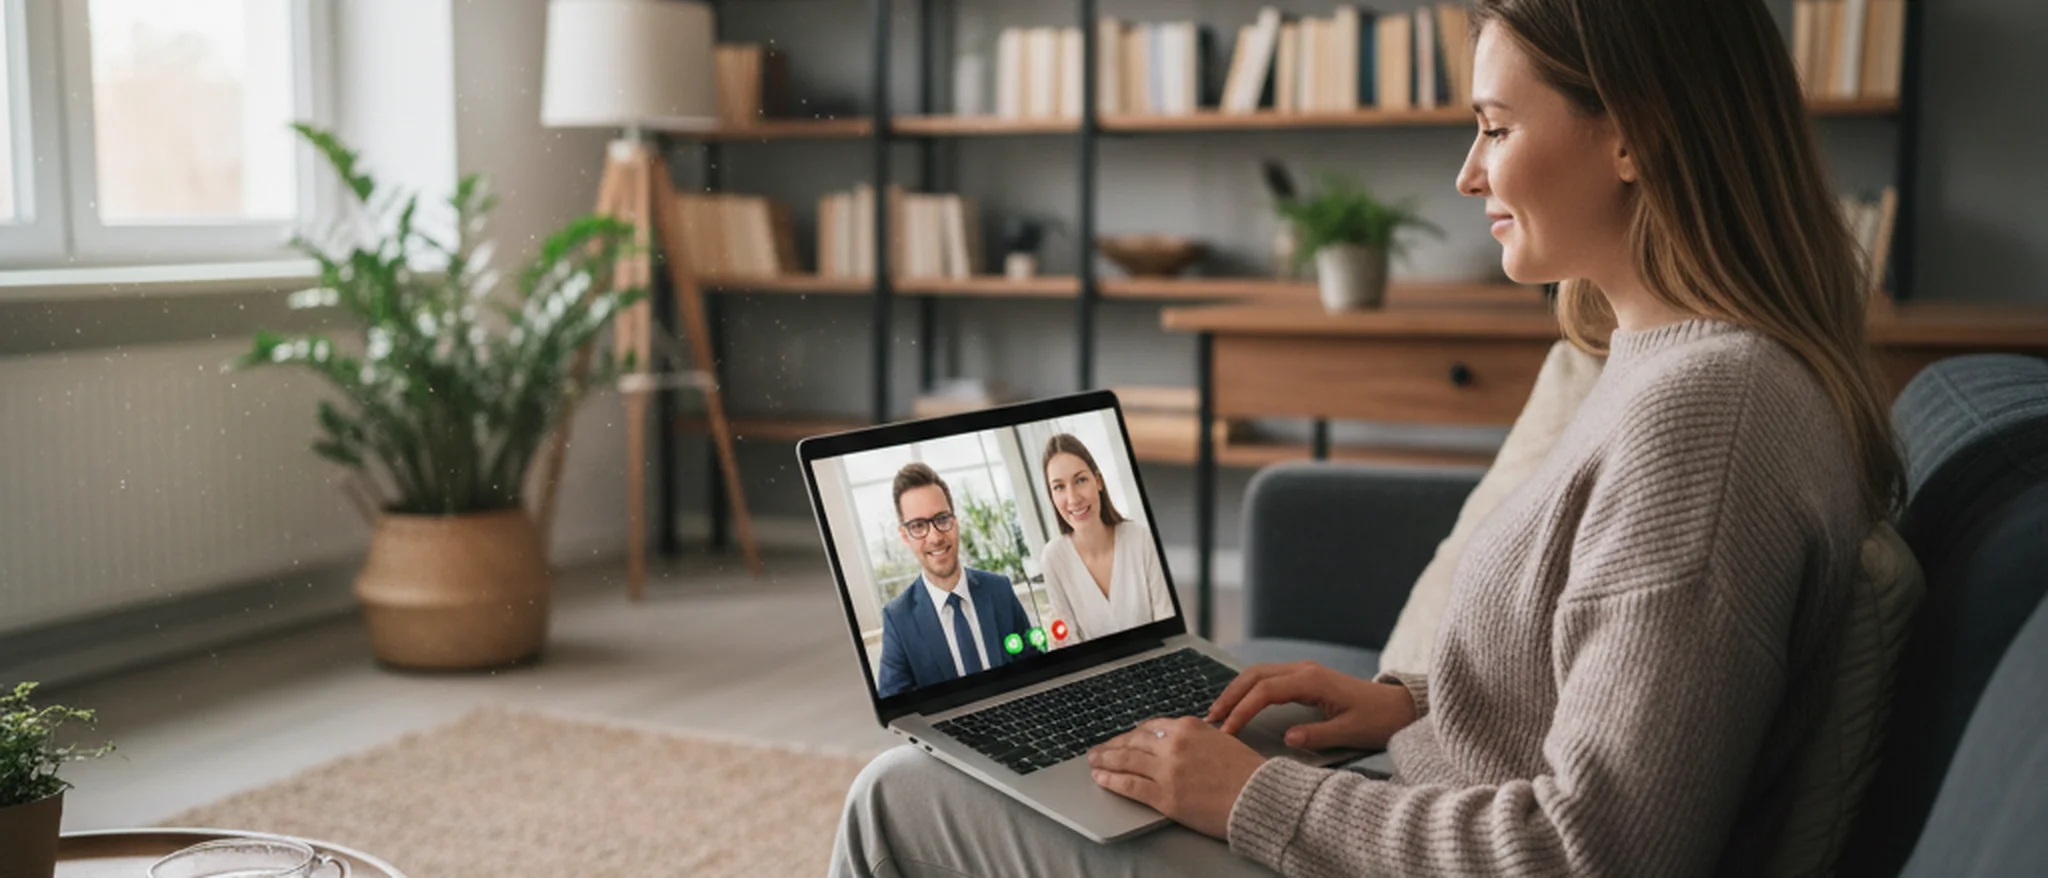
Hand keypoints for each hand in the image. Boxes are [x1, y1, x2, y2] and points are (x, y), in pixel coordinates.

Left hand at [1087, 716, 1266, 838]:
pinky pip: (1129, 785)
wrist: (1259, 797)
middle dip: (1113, 746)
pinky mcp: (1165, 796)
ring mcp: (1167, 771)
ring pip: (1126, 761)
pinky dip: (1111, 781)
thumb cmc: (1248, 773)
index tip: (1124, 739)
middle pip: (1133, 741)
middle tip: (1099, 750)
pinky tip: (1102, 779)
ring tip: (1093, 762)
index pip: (1150, 727)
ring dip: (1105, 761)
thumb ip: (1195, 738)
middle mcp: (1174, 745)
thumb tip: (1175, 743)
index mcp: (1189, 727)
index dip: (1132, 734)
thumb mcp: (1221, 740)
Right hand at [1207, 661, 1416, 750]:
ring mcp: (1304, 672)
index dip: (1243, 710)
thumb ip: (1317, 735)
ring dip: (1236, 691)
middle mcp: (1304, 670)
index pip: (1265, 691)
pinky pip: (1268, 679)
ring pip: (1259, 674)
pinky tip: (1240, 704)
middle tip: (1211, 719)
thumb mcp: (1350, 732)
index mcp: (1312, 680)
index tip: (1228, 730)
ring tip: (1219, 713)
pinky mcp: (1305, 678)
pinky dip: (1249, 690)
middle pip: (1254, 676)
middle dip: (1230, 696)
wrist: (1398, 707)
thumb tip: (1288, 738)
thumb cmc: (1378, 719)